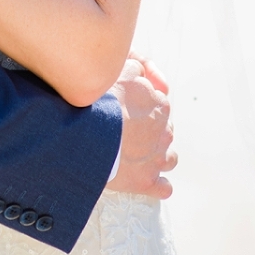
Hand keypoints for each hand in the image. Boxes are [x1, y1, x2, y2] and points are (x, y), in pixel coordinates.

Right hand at [107, 55, 176, 198]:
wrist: (87, 137)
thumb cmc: (99, 103)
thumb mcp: (118, 72)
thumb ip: (134, 68)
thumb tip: (140, 71)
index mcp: (160, 104)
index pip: (158, 101)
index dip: (140, 103)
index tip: (124, 105)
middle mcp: (164, 132)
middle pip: (163, 129)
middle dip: (149, 129)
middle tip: (124, 128)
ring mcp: (157, 159)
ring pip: (168, 156)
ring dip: (155, 154)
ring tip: (134, 153)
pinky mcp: (148, 182)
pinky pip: (163, 187)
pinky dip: (157, 183)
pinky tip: (143, 177)